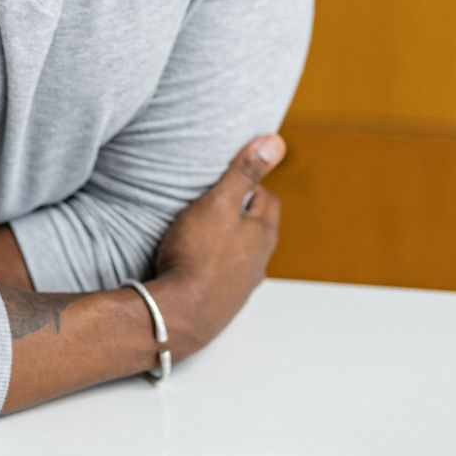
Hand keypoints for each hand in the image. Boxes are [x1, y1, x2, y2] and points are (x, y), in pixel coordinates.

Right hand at [149, 134, 285, 362]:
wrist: (180, 313)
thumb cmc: (198, 254)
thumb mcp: (218, 201)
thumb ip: (244, 171)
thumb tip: (275, 142)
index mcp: (263, 234)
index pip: (268, 199)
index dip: (250, 185)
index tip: (229, 179)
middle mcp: (259, 262)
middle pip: (256, 228)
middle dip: (238, 212)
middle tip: (212, 201)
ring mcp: (242, 286)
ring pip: (241, 254)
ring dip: (226, 241)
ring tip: (199, 231)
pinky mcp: (223, 302)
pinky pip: (223, 275)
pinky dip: (213, 265)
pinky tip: (193, 263)